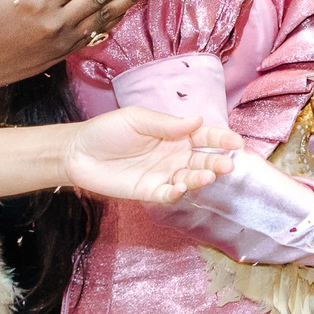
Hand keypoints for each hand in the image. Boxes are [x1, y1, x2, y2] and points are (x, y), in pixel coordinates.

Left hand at [60, 108, 238, 203]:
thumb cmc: (107, 130)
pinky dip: (177, 193)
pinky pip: (169, 194)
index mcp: (175, 135)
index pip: (205, 137)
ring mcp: (164, 175)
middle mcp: (175, 156)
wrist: (77, 153)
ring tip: (208, 176)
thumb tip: (198, 121)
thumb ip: (167, 123)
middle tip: (227, 165)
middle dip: (218, 163)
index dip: (221, 140)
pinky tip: (179, 188)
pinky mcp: (150, 191)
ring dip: (201, 179)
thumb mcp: (137, 119)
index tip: (236, 143)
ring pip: (190, 179)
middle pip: (203, 160)